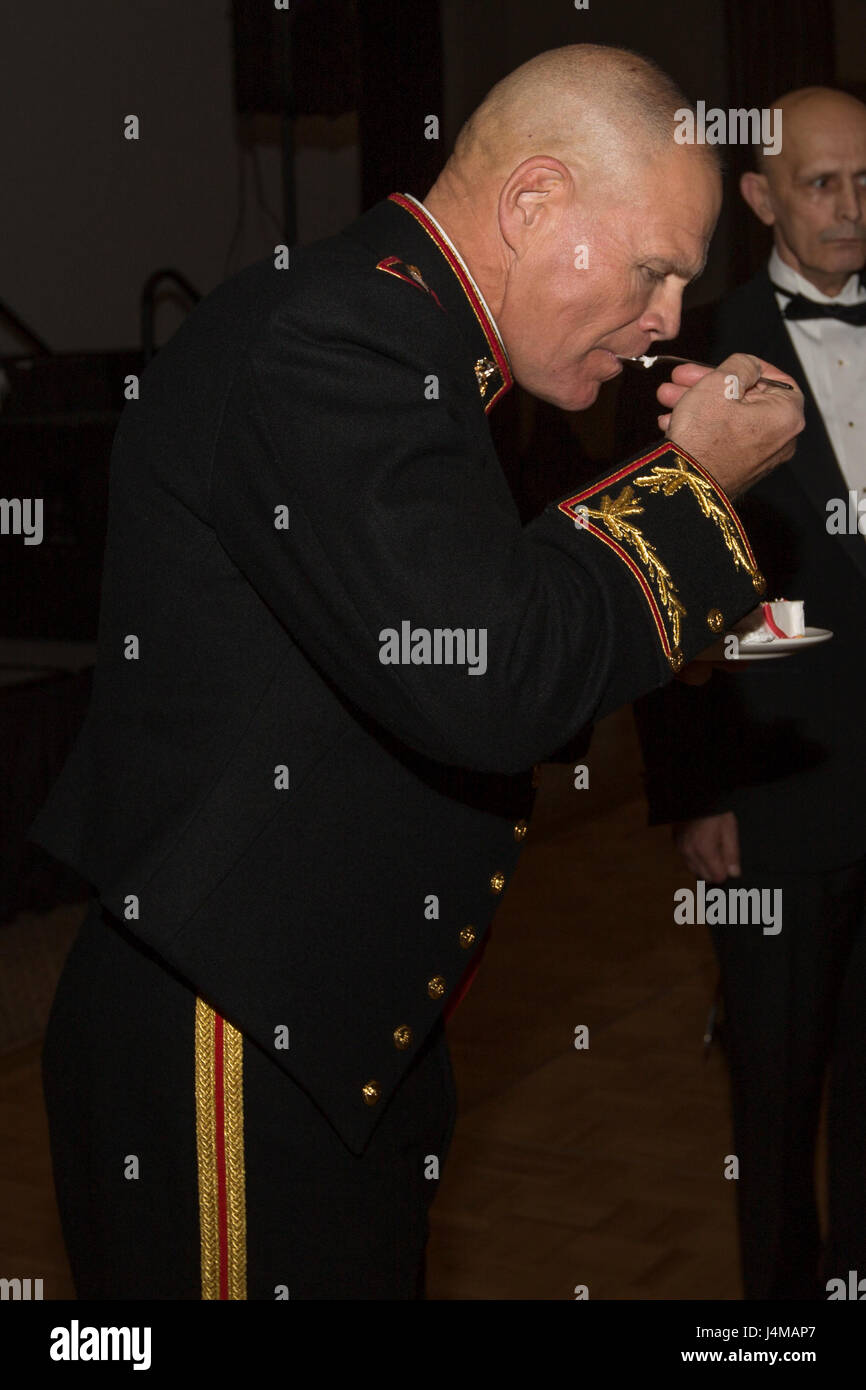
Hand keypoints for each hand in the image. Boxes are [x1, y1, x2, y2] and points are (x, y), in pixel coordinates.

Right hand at [656, 353, 803, 497]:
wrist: (686, 487)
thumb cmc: (704, 437)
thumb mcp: (720, 383)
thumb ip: (741, 364)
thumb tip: (747, 365)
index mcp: (786, 416)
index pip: (777, 379)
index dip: (747, 366)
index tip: (724, 363)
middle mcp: (781, 440)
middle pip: (747, 398)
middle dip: (710, 385)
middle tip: (682, 379)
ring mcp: (760, 459)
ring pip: (730, 418)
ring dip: (699, 404)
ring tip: (667, 400)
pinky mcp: (739, 471)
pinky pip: (724, 440)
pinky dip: (702, 428)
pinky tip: (673, 423)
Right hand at [673, 811, 740, 881]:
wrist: (694, 794)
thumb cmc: (716, 810)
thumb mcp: (730, 828)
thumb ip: (732, 853)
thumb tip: (734, 874)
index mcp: (704, 850)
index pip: (717, 877)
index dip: (726, 871)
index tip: (730, 861)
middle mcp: (689, 852)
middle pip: (704, 876)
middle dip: (715, 870)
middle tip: (722, 854)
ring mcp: (680, 847)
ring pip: (693, 869)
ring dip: (704, 865)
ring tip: (712, 848)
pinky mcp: (675, 842)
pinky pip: (686, 858)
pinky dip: (694, 857)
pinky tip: (701, 844)